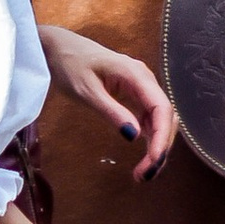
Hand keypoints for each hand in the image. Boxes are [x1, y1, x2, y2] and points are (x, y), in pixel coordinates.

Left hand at [39, 22, 174, 178]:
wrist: (58, 48)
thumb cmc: (70, 65)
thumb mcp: (87, 92)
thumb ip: (111, 112)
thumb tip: (135, 136)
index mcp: (136, 75)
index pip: (161, 109)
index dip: (162, 137)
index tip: (153, 161)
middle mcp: (145, 80)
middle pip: (166, 117)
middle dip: (161, 147)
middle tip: (145, 175)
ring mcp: (142, 87)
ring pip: (161, 120)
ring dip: (157, 146)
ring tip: (144, 172)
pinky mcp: (135, 94)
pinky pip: (150, 118)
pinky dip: (150, 138)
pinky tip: (143, 156)